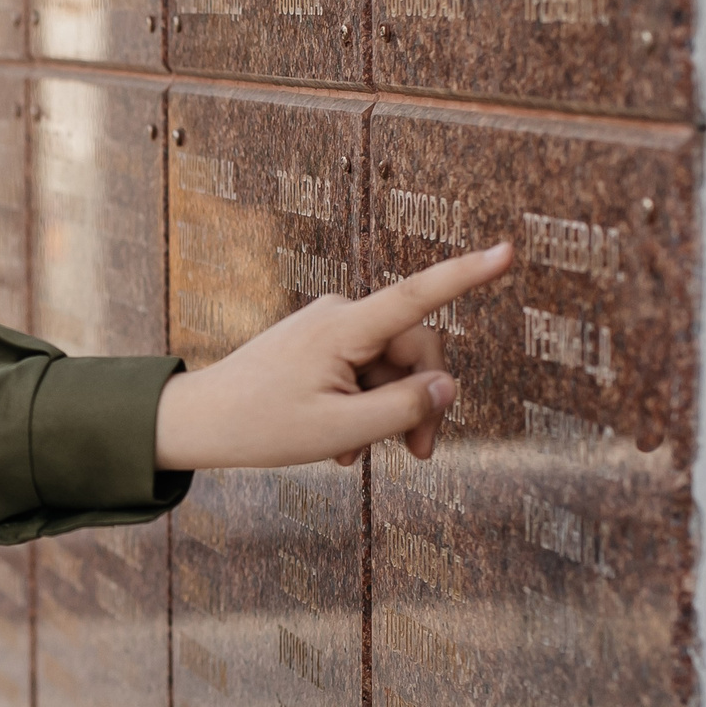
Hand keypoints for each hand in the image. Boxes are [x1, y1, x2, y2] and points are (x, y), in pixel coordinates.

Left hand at [153, 244, 513, 470]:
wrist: (198, 421)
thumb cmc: (261, 426)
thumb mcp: (341, 430)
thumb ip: (403, 408)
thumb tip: (450, 386)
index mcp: (344, 328)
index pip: (419, 296)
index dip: (468, 275)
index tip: (508, 251)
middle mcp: (340, 315)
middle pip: (415, 350)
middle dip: (422, 401)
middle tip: (419, 455)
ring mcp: (329, 328)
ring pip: (390, 367)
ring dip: (386, 411)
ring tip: (354, 455)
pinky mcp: (320, 344)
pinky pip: (363, 372)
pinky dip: (362, 406)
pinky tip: (341, 444)